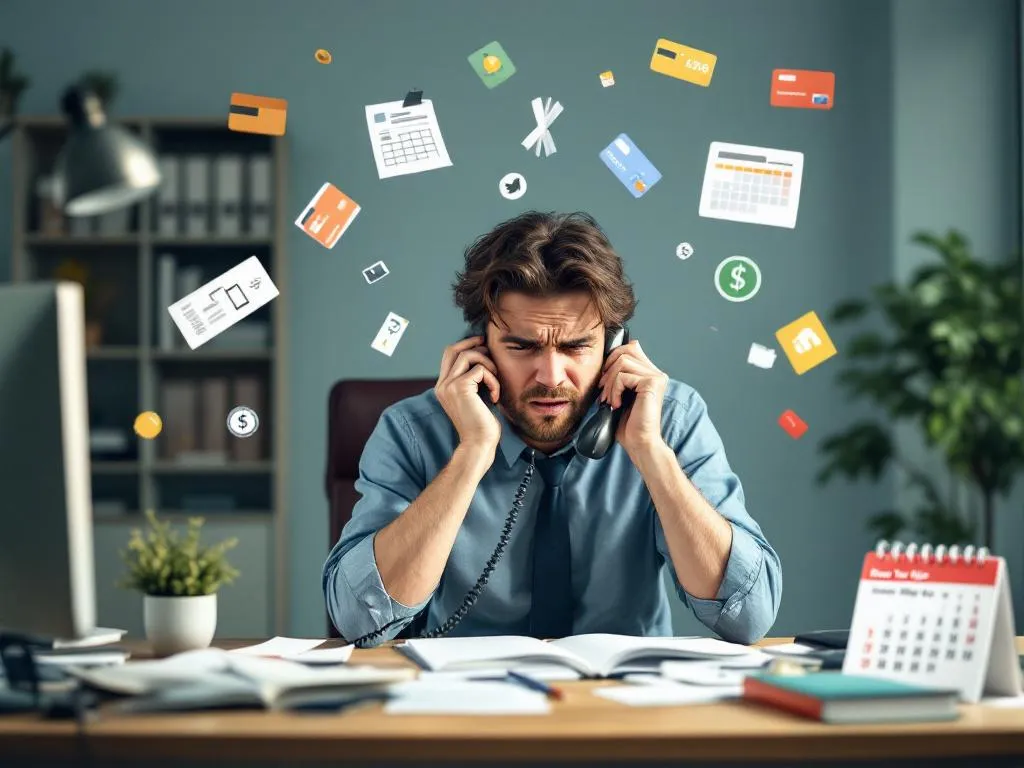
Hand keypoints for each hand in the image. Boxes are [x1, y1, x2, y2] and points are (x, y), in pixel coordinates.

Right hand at [435, 335, 500, 451]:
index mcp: (443, 387)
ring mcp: (449, 385)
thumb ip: (472, 380)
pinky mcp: (460, 387)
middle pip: (454, 349)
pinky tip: (495, 397)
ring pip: (468, 355)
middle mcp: (442, 385)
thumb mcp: (474, 398)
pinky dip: (493, 380)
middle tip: (490, 347)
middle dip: (474, 345)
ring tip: (495, 381)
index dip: (465, 344)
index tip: (482, 343)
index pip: (449, 355)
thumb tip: (483, 356)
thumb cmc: (481, 424)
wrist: (478, 444)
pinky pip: (480, 370)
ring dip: (487, 364)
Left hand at [596, 339, 668, 460]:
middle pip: (625, 351)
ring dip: (610, 382)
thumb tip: (603, 362)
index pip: (630, 348)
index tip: (604, 381)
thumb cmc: (628, 424)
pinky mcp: (652, 383)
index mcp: (650, 374)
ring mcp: (656, 377)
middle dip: (608, 369)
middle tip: (603, 391)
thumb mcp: (619, 395)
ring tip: (610, 400)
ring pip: (622, 362)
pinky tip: (617, 405)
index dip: (612, 359)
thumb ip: (617, 377)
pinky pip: (623, 376)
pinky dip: (614, 390)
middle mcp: (656, 373)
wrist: (639, 443)